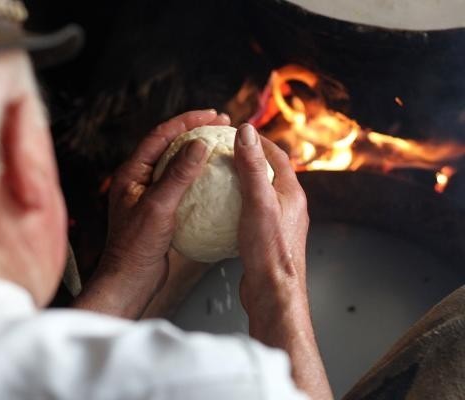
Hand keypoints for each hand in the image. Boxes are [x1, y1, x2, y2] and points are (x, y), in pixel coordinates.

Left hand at [73, 110, 229, 318]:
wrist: (130, 279)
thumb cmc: (136, 245)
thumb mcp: (159, 206)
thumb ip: (178, 175)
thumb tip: (199, 144)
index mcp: (132, 173)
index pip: (160, 135)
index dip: (186, 121)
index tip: (212, 115)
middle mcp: (139, 180)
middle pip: (168, 145)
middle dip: (194, 131)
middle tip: (220, 123)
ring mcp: (149, 194)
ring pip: (176, 164)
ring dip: (197, 152)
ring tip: (219, 144)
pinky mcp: (160, 210)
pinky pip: (181, 185)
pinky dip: (198, 176)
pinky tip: (215, 179)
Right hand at [233, 123, 308, 311]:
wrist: (273, 291)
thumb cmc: (268, 249)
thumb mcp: (257, 201)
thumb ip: (252, 166)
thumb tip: (246, 132)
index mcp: (292, 193)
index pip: (277, 156)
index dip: (258, 141)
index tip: (238, 132)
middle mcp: (289, 206)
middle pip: (270, 173)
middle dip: (250, 160)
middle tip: (226, 152)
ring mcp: (279, 224)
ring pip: (261, 195)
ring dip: (243, 183)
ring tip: (220, 178)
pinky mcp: (267, 240)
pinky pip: (252, 214)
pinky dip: (238, 205)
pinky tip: (220, 212)